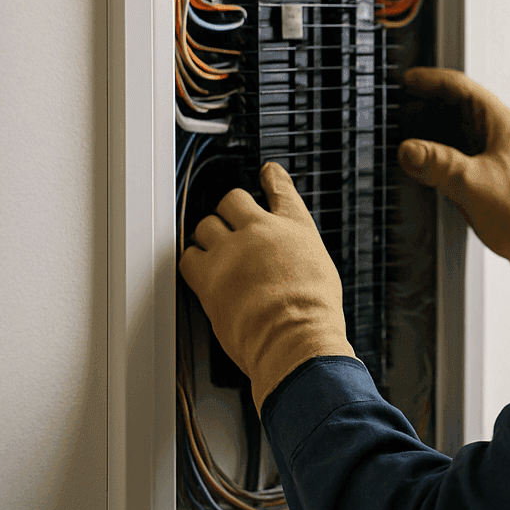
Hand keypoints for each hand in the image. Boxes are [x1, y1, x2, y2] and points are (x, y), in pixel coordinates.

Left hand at [179, 162, 355, 411]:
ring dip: (210, 236)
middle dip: (230, 211)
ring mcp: (233, 249)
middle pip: (233, 199)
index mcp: (296, 228)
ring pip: (206, 224)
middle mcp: (262, 230)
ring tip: (215, 251)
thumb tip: (288, 260)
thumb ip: (298, 254)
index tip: (267, 172)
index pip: (281, 189)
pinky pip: (188, 256)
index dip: (271, 177)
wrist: (295, 338)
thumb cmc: (314, 314)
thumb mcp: (321, 271)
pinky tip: (201, 269)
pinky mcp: (209, 274)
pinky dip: (193, 261)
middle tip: (230, 223)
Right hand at [397, 68, 509, 293]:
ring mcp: (496, 154)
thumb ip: (437, 164)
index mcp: (503, 125)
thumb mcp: (472, 184)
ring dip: (433, 128)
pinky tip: (423, 160)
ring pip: (458, 130)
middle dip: (429, 101)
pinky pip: (460, 152)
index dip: (433, 80)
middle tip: (400, 101)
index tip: (407, 80)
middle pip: (459, 106)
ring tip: (404, 127)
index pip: (464, 88)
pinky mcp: (490, 173)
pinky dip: (440, 151)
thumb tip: (408, 150)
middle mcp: (501, 135)